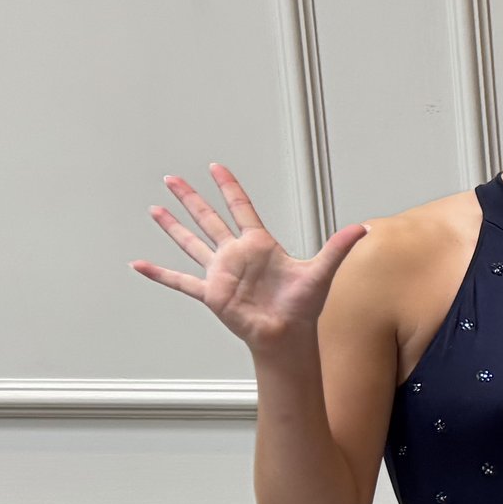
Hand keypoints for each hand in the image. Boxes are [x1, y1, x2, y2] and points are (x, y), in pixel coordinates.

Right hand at [131, 164, 365, 350]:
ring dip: (173, 226)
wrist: (287, 336)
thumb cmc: (303, 306)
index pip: (241, 208)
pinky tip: (139, 264)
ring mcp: (221, 272)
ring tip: (156, 208)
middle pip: (209, 218)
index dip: (229, 187)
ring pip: (191, 243)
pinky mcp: (211, 292)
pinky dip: (159, 273)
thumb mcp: (321, 272)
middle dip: (191, 198)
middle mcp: (236, 255)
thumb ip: (338, 247)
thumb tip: (363, 228)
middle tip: (173, 178)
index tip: (216, 167)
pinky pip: (180, 281)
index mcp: (259, 245)